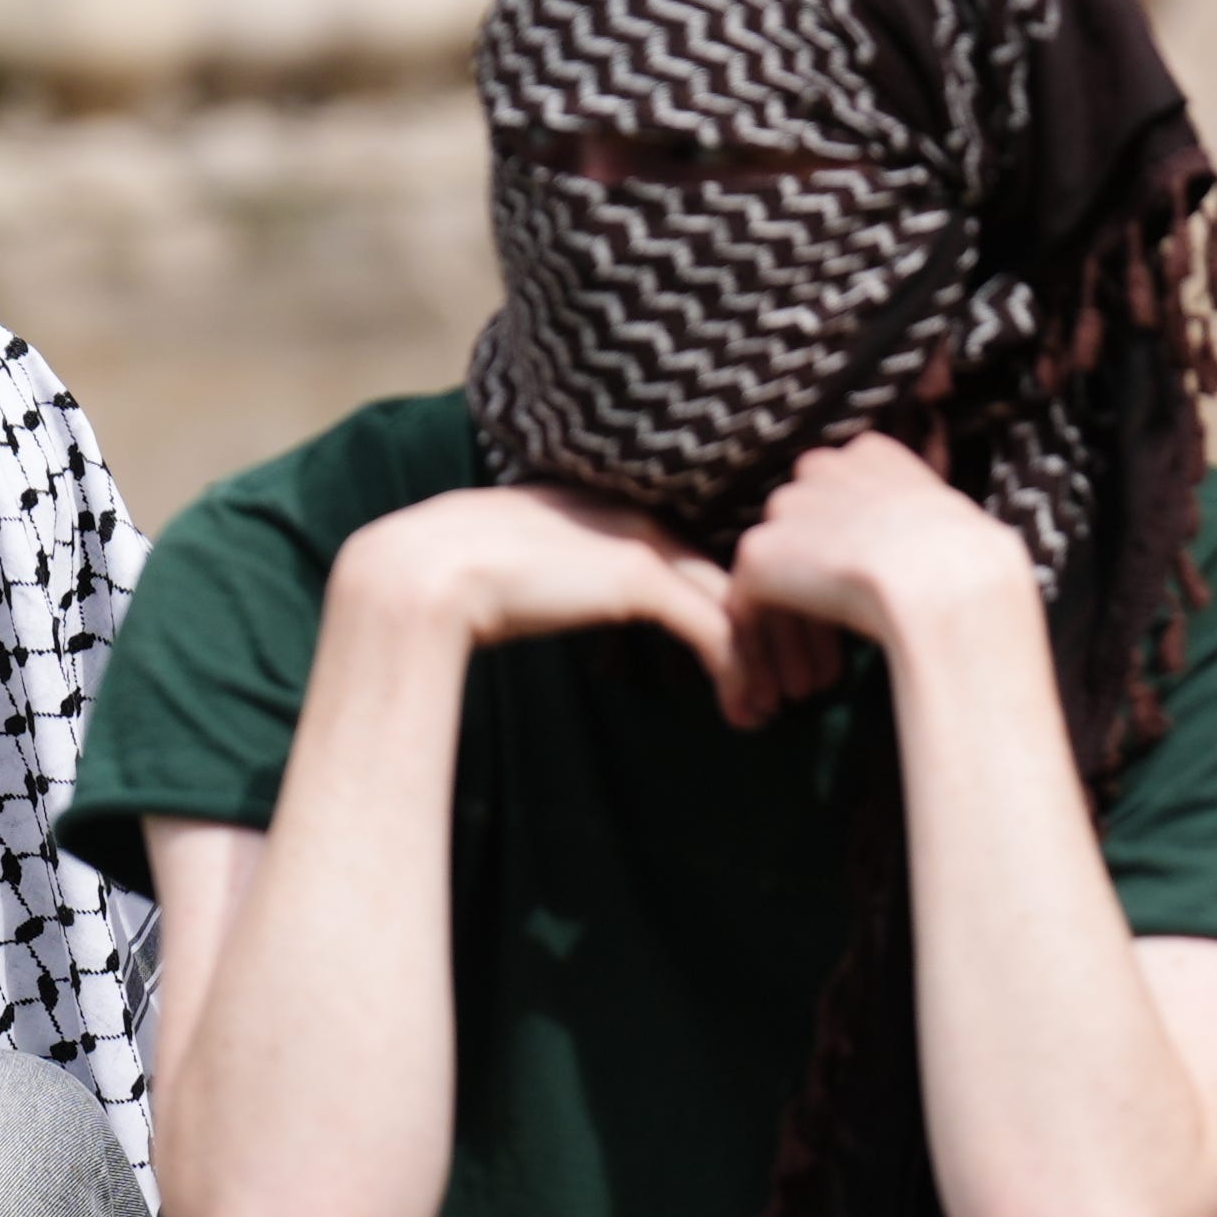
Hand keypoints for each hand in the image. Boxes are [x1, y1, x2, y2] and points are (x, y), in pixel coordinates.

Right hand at [344, 483, 741, 691]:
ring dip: (764, 658)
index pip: (700, 552)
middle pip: (734, 571)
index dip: (737, 604)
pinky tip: (745, 708)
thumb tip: (577, 603)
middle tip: (798, 682)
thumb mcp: (532, 574)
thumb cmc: (458, 583)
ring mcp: (639, 540)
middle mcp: (636, 514)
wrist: (419, 574)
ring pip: (735, 599)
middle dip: (774, 630)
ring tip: (776, 707)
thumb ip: (570, 579)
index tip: (757, 654)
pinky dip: (737, 670)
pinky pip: (713, 625)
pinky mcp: (636, 576)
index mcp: (613, 508)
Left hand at [724, 433, 1034, 706]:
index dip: (854, 546)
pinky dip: (761, 647)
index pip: (845, 492)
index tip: (868, 593)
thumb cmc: (970, 567)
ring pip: (777, 567)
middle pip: (803, 523)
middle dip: (813, 576)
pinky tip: (777, 686)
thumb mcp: (956, 527)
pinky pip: (748, 603)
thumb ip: (918, 523)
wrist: (947, 584)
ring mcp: (787, 509)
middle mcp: (823, 468)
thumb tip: (910, 553)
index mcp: (873, 454)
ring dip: (790, 620)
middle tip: (833, 641)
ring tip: (808, 680)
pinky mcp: (759, 554)